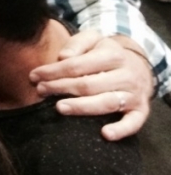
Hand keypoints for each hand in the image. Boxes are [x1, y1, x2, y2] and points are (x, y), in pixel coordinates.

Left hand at [30, 30, 152, 140]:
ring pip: (106, 103)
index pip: (77, 65)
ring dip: (81, 107)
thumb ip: (77, 44)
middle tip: (41, 91)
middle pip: (88, 85)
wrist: (139, 65)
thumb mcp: (93, 40)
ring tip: (59, 108)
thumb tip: (63, 57)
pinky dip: (121, 130)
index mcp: (113, 55)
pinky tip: (105, 134)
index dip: (53, 72)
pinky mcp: (141, 110)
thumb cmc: (105, 54)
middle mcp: (126, 75)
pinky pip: (134, 123)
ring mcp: (134, 94)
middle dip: (60, 88)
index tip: (34, 76)